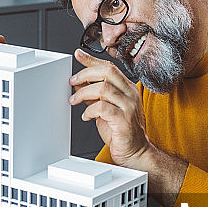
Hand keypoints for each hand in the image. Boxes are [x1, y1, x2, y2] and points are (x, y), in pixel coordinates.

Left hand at [68, 48, 151, 167]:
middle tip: (72, 81)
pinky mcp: (124, 120)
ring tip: (75, 101)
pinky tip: (86, 116)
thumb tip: (79, 82)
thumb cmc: (120, 131)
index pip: (109, 67)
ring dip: (83, 93)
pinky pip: (102, 108)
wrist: (134, 152)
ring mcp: (129, 106)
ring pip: (103, 88)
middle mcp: (130, 94)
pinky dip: (89, 110)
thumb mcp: (104, 107)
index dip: (92, 60)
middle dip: (85, 74)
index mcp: (127, 88)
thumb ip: (93, 93)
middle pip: (107, 72)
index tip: (78, 54)